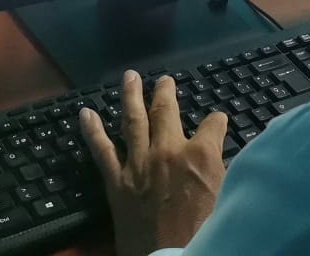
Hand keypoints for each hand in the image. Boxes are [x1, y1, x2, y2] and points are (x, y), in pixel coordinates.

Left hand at [79, 70, 228, 254]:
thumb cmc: (203, 232)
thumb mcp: (224, 195)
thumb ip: (219, 169)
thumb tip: (216, 156)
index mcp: (201, 154)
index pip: (213, 123)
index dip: (217, 121)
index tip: (216, 121)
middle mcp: (168, 150)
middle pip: (166, 110)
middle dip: (166, 92)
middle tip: (164, 81)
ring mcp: (139, 164)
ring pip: (132, 120)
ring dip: (130, 96)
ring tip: (129, 77)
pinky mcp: (117, 181)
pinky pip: (101, 150)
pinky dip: (92, 130)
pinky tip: (85, 114)